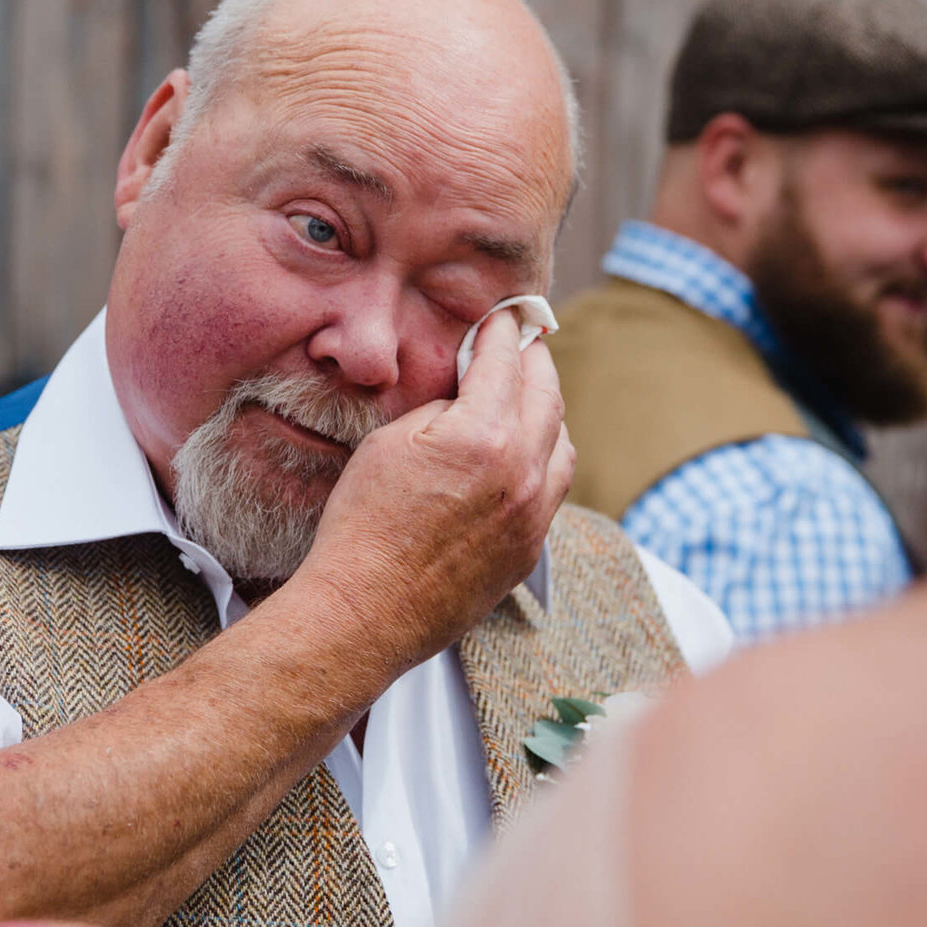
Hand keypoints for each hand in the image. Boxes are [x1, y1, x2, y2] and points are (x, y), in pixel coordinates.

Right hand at [293, 308, 574, 670]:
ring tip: (527, 396)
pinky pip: (554, 489)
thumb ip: (443, 407)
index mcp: (485, 437)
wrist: (366, 610)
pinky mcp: (529, 549)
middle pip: (547, 396)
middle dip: (535, 362)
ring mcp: (533, 516)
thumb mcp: (391, 442)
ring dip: (547, 412)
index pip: (506, 362)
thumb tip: (469, 393)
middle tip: (525, 342)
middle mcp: (523, 475)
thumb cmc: (363, 526)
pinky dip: (545, 458)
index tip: (504, 316)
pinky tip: (524, 453)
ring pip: (562, 444)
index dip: (503, 331)